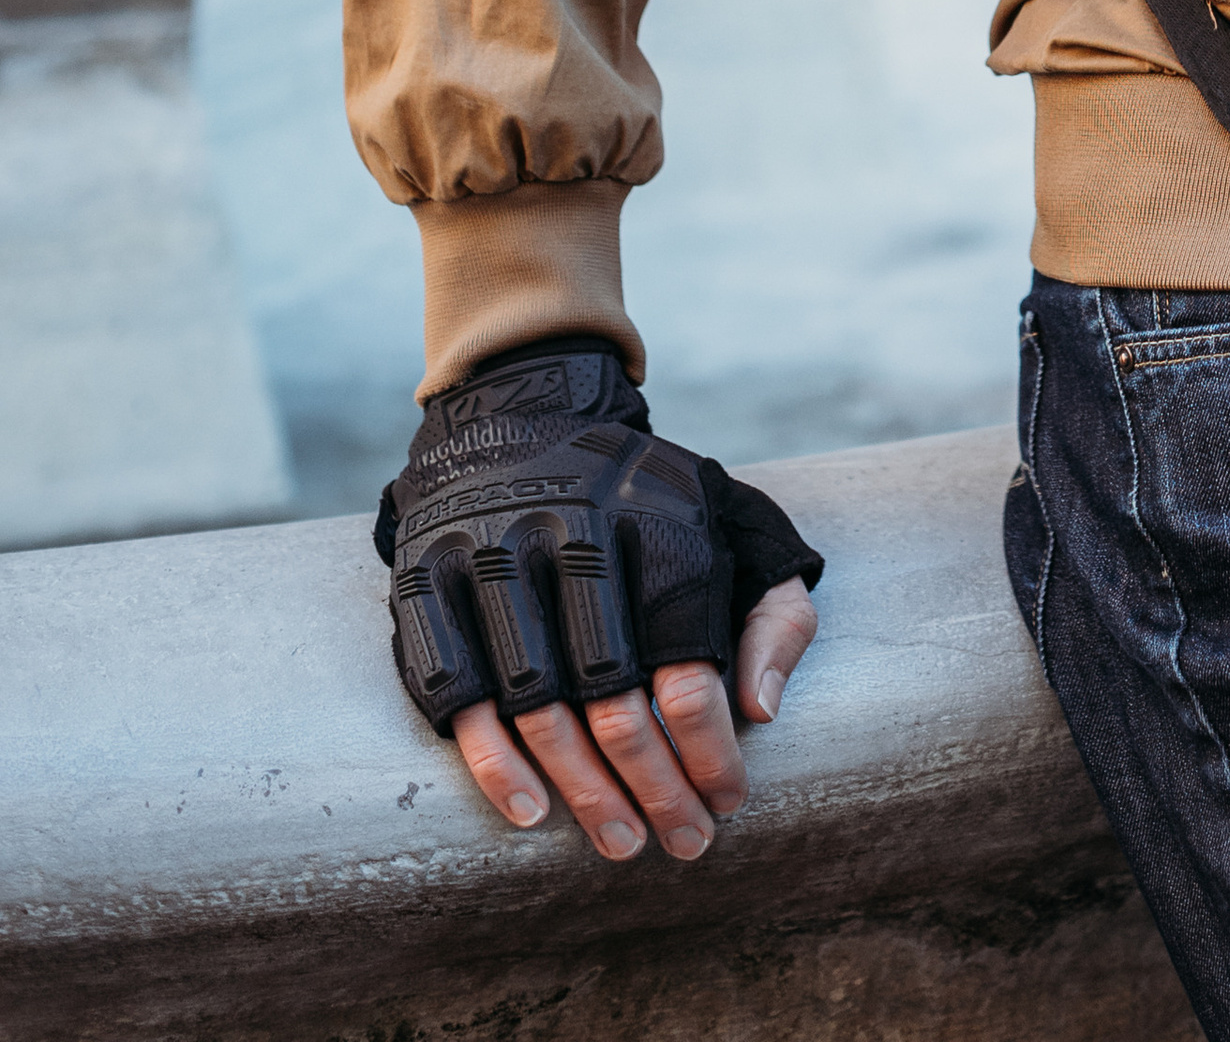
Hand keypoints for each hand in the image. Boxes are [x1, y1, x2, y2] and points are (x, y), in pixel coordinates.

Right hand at [376, 336, 823, 862]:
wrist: (521, 414)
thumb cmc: (644, 501)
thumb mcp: (735, 523)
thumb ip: (774, 611)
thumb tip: (762, 710)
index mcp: (660, 519)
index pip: (689, 661)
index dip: (712, 748)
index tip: (729, 800)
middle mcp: (574, 531)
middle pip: (615, 696)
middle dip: (657, 787)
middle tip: (684, 842)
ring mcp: (492, 553)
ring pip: (538, 705)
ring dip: (582, 792)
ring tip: (621, 843)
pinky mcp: (427, 576)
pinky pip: (455, 690)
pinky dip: (493, 762)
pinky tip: (532, 810)